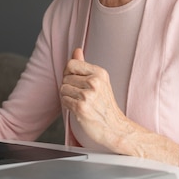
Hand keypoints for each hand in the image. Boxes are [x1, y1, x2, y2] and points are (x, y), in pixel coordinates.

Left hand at [61, 48, 178, 165]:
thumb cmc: (105, 106)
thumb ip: (85, 65)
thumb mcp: (99, 81)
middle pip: (65, 77)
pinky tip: (78, 109)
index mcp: (99, 73)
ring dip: (67, 97)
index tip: (74, 80)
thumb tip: (77, 50)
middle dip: (69, 87)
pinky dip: (68, 105)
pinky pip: (63, 100)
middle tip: (80, 96)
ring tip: (80, 102)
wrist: (115, 128)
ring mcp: (88, 95)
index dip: (68, 72)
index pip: (71, 63)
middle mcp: (94, 82)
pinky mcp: (81, 107)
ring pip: (63, 89)